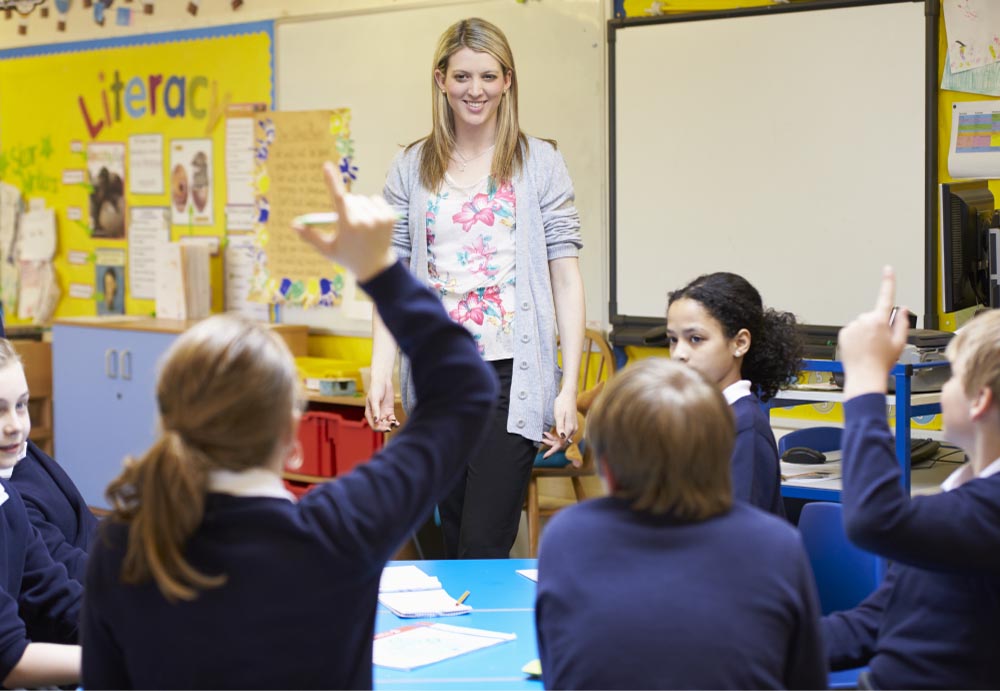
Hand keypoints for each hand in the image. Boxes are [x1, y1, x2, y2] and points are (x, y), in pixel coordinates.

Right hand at [293, 162, 395, 281]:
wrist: (376, 267)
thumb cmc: (347, 257)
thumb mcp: (327, 249)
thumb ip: (310, 236)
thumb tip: (293, 224)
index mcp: (348, 227)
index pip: (338, 198)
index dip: (332, 181)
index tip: (326, 165)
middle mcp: (364, 221)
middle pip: (349, 199)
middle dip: (346, 207)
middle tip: (349, 224)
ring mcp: (379, 219)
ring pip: (362, 199)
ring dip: (359, 207)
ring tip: (361, 226)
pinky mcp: (390, 217)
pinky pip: (376, 199)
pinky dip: (372, 206)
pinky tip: (372, 221)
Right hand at [365, 375, 397, 431]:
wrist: (383, 381)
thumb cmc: (376, 389)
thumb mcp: (375, 399)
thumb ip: (375, 410)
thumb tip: (376, 421)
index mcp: (369, 414)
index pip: (373, 425)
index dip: (379, 428)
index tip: (386, 428)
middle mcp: (376, 415)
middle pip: (380, 426)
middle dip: (385, 427)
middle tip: (390, 426)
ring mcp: (383, 414)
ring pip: (387, 424)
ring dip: (390, 425)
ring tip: (395, 423)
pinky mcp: (389, 411)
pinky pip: (392, 419)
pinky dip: (395, 422)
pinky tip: (397, 423)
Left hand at [539, 390, 579, 463]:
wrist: (568, 394)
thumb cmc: (563, 403)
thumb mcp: (559, 414)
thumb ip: (560, 426)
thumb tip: (562, 437)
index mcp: (570, 428)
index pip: (561, 444)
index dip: (552, 450)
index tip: (545, 456)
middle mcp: (573, 430)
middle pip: (561, 442)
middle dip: (551, 444)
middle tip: (541, 441)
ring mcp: (572, 428)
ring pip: (561, 439)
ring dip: (552, 439)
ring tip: (543, 436)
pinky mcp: (570, 425)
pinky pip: (563, 434)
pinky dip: (555, 435)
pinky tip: (548, 433)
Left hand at [838, 266, 909, 398]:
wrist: (864, 376)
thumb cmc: (882, 362)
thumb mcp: (900, 343)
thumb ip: (902, 323)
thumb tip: (901, 310)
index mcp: (880, 320)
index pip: (886, 296)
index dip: (888, 281)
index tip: (888, 269)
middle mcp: (864, 320)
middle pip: (874, 316)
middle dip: (878, 325)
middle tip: (880, 343)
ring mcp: (852, 326)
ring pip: (862, 324)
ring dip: (866, 332)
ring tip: (869, 348)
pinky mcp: (843, 333)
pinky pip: (852, 331)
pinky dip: (856, 337)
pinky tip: (860, 348)